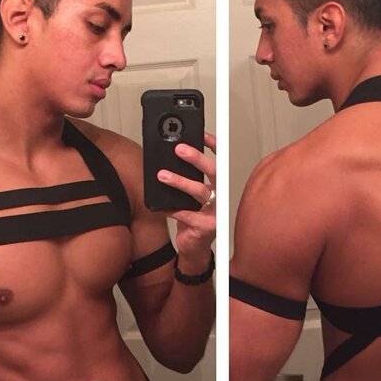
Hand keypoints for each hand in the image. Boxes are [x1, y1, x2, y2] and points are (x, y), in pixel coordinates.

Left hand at [157, 132, 215, 257]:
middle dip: (197, 158)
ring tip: (162, 175)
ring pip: (200, 191)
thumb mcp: (188, 197)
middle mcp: (219, 196)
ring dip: (180, 181)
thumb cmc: (192, 219)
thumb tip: (165, 161)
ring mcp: (215, 212)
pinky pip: (187, 214)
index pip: (219, 161)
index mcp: (216, 186)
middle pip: (213, 172)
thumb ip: (184, 180)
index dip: (213, 146)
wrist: (194, 247)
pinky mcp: (206, 227)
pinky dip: (172, 209)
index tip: (201, 133)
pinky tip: (160, 206)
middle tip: (179, 149)